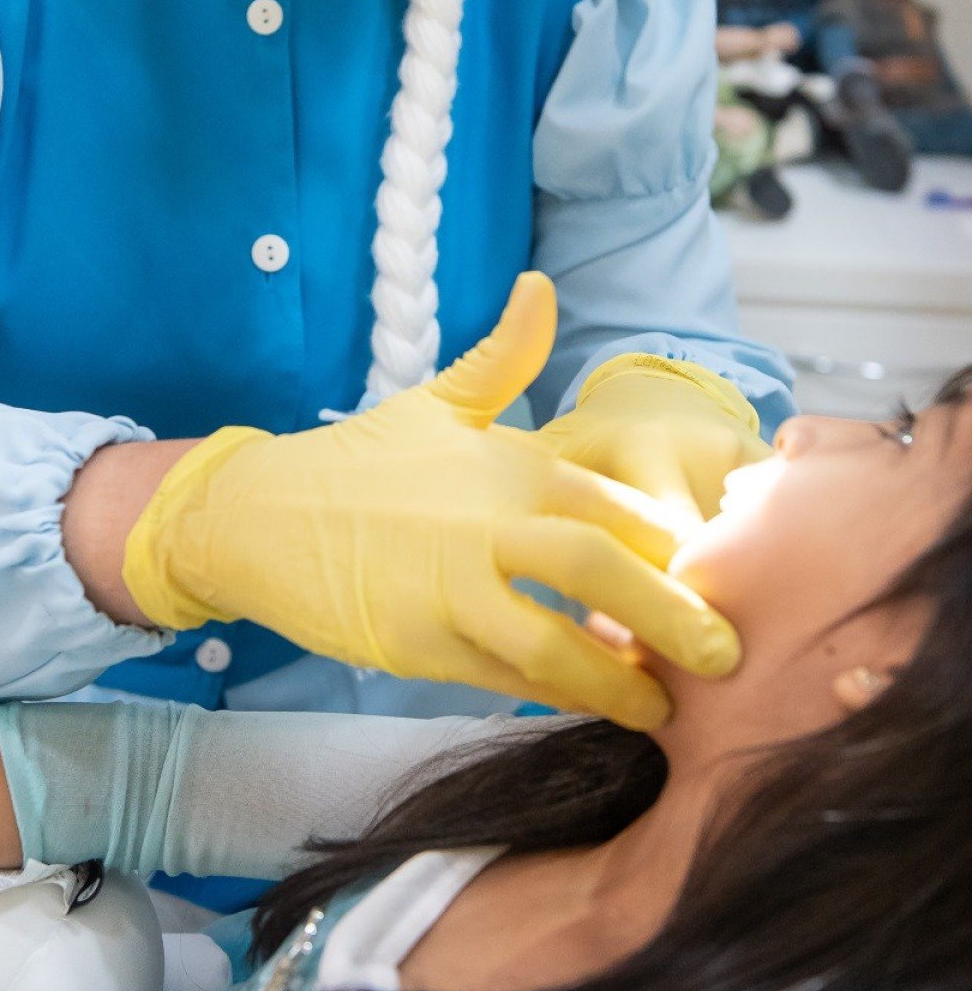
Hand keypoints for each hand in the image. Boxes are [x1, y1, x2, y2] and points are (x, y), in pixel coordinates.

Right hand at [122, 276, 740, 729]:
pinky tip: (588, 707)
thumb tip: (542, 282)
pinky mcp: (419, 644)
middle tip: (730, 659)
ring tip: (664, 708)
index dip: (681, 552)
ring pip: (558, 646)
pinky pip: (504, 681)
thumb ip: (504, 353)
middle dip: (676, 620)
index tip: (723, 582)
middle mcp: (489, 522)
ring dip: (621, 682)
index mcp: (511, 462)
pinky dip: (554, 698)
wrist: (259, 514)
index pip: (621, 507)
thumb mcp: (439, 400)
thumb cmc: (362, 460)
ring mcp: (451, 588)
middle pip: (605, 573)